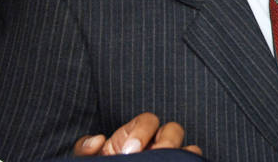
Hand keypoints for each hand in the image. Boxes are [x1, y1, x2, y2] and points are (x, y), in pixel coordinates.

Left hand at [73, 112, 202, 155]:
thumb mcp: (91, 159)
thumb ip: (85, 149)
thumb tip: (98, 140)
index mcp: (136, 135)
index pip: (149, 120)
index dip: (142, 131)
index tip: (129, 151)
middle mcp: (157, 143)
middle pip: (174, 130)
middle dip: (167, 141)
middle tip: (153, 156)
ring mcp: (167, 156)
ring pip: (187, 147)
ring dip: (180, 153)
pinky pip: (191, 161)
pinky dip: (190, 161)